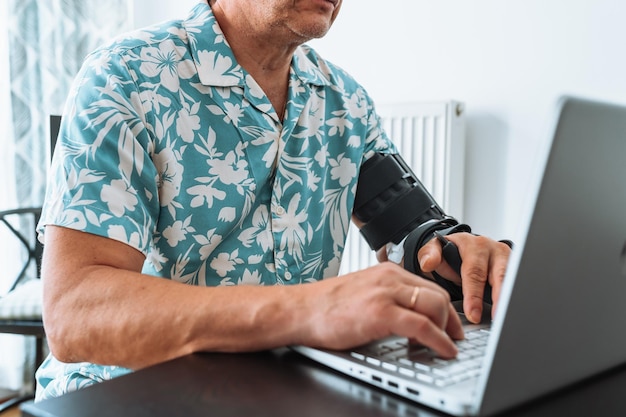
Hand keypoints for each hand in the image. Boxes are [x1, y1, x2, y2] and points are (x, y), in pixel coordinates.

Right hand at [301, 262, 463, 357]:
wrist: (299, 310)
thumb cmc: (325, 307)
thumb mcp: (362, 293)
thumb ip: (385, 297)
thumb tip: (407, 316)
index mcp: (386, 272)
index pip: (428, 285)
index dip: (445, 308)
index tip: (450, 323)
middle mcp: (389, 277)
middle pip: (438, 294)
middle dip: (452, 319)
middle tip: (455, 337)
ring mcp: (385, 293)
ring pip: (436, 306)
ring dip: (448, 329)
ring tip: (447, 346)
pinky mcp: (381, 312)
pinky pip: (423, 326)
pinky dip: (440, 340)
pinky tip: (444, 350)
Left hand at [417, 233, 510, 323]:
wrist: (459, 249)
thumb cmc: (449, 253)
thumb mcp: (435, 250)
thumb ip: (429, 254)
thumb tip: (427, 263)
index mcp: (474, 245)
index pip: (475, 272)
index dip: (474, 295)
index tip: (472, 314)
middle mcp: (494, 250)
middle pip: (500, 276)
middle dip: (499, 299)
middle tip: (496, 318)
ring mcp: (507, 260)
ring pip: (512, 280)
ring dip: (509, 299)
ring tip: (506, 318)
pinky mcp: (514, 270)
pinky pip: (516, 285)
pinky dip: (513, 299)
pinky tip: (511, 313)